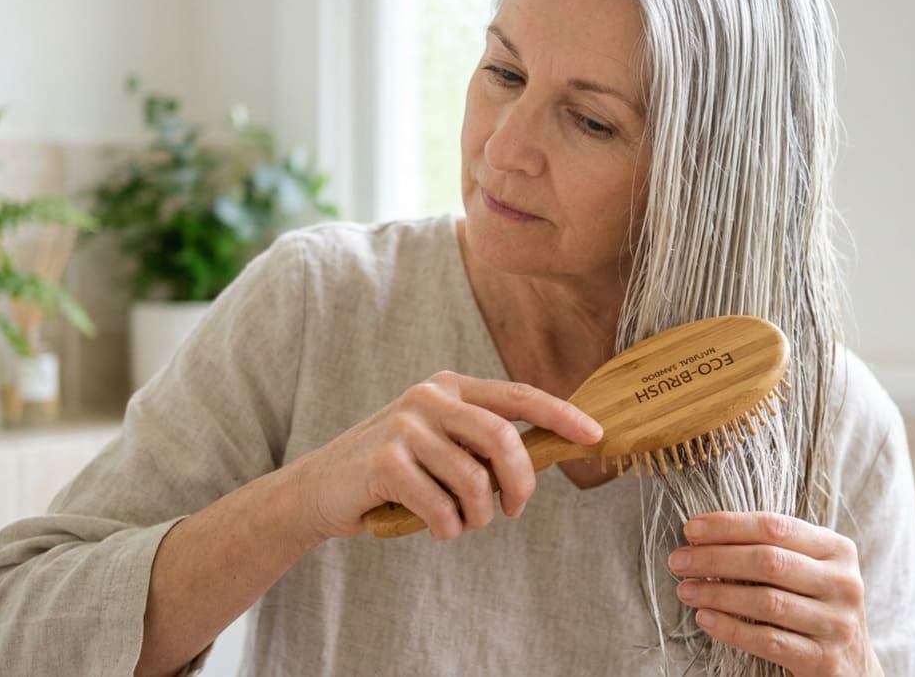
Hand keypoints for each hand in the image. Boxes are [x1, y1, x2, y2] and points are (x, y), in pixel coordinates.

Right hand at [293, 371, 602, 540]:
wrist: (319, 489)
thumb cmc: (392, 471)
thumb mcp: (439, 443)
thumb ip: (483, 442)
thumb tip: (547, 455)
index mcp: (450, 386)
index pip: (519, 396)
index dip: (562, 416)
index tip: (595, 436)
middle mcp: (429, 397)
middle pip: (503, 440)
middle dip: (520, 485)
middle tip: (515, 511)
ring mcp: (405, 425)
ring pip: (474, 482)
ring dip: (475, 517)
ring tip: (458, 521)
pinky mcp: (385, 461)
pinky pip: (442, 508)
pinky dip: (446, 528)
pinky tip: (431, 525)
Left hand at [668, 511, 882, 676]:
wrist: (853, 666)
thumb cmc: (816, 605)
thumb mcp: (809, 568)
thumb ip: (773, 548)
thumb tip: (704, 535)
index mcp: (837, 549)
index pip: (775, 527)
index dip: (729, 525)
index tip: (691, 529)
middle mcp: (842, 583)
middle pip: (769, 561)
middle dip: (716, 559)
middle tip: (679, 561)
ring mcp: (835, 623)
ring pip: (767, 602)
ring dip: (717, 594)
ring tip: (686, 590)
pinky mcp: (823, 659)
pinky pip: (768, 640)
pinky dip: (731, 629)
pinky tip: (705, 619)